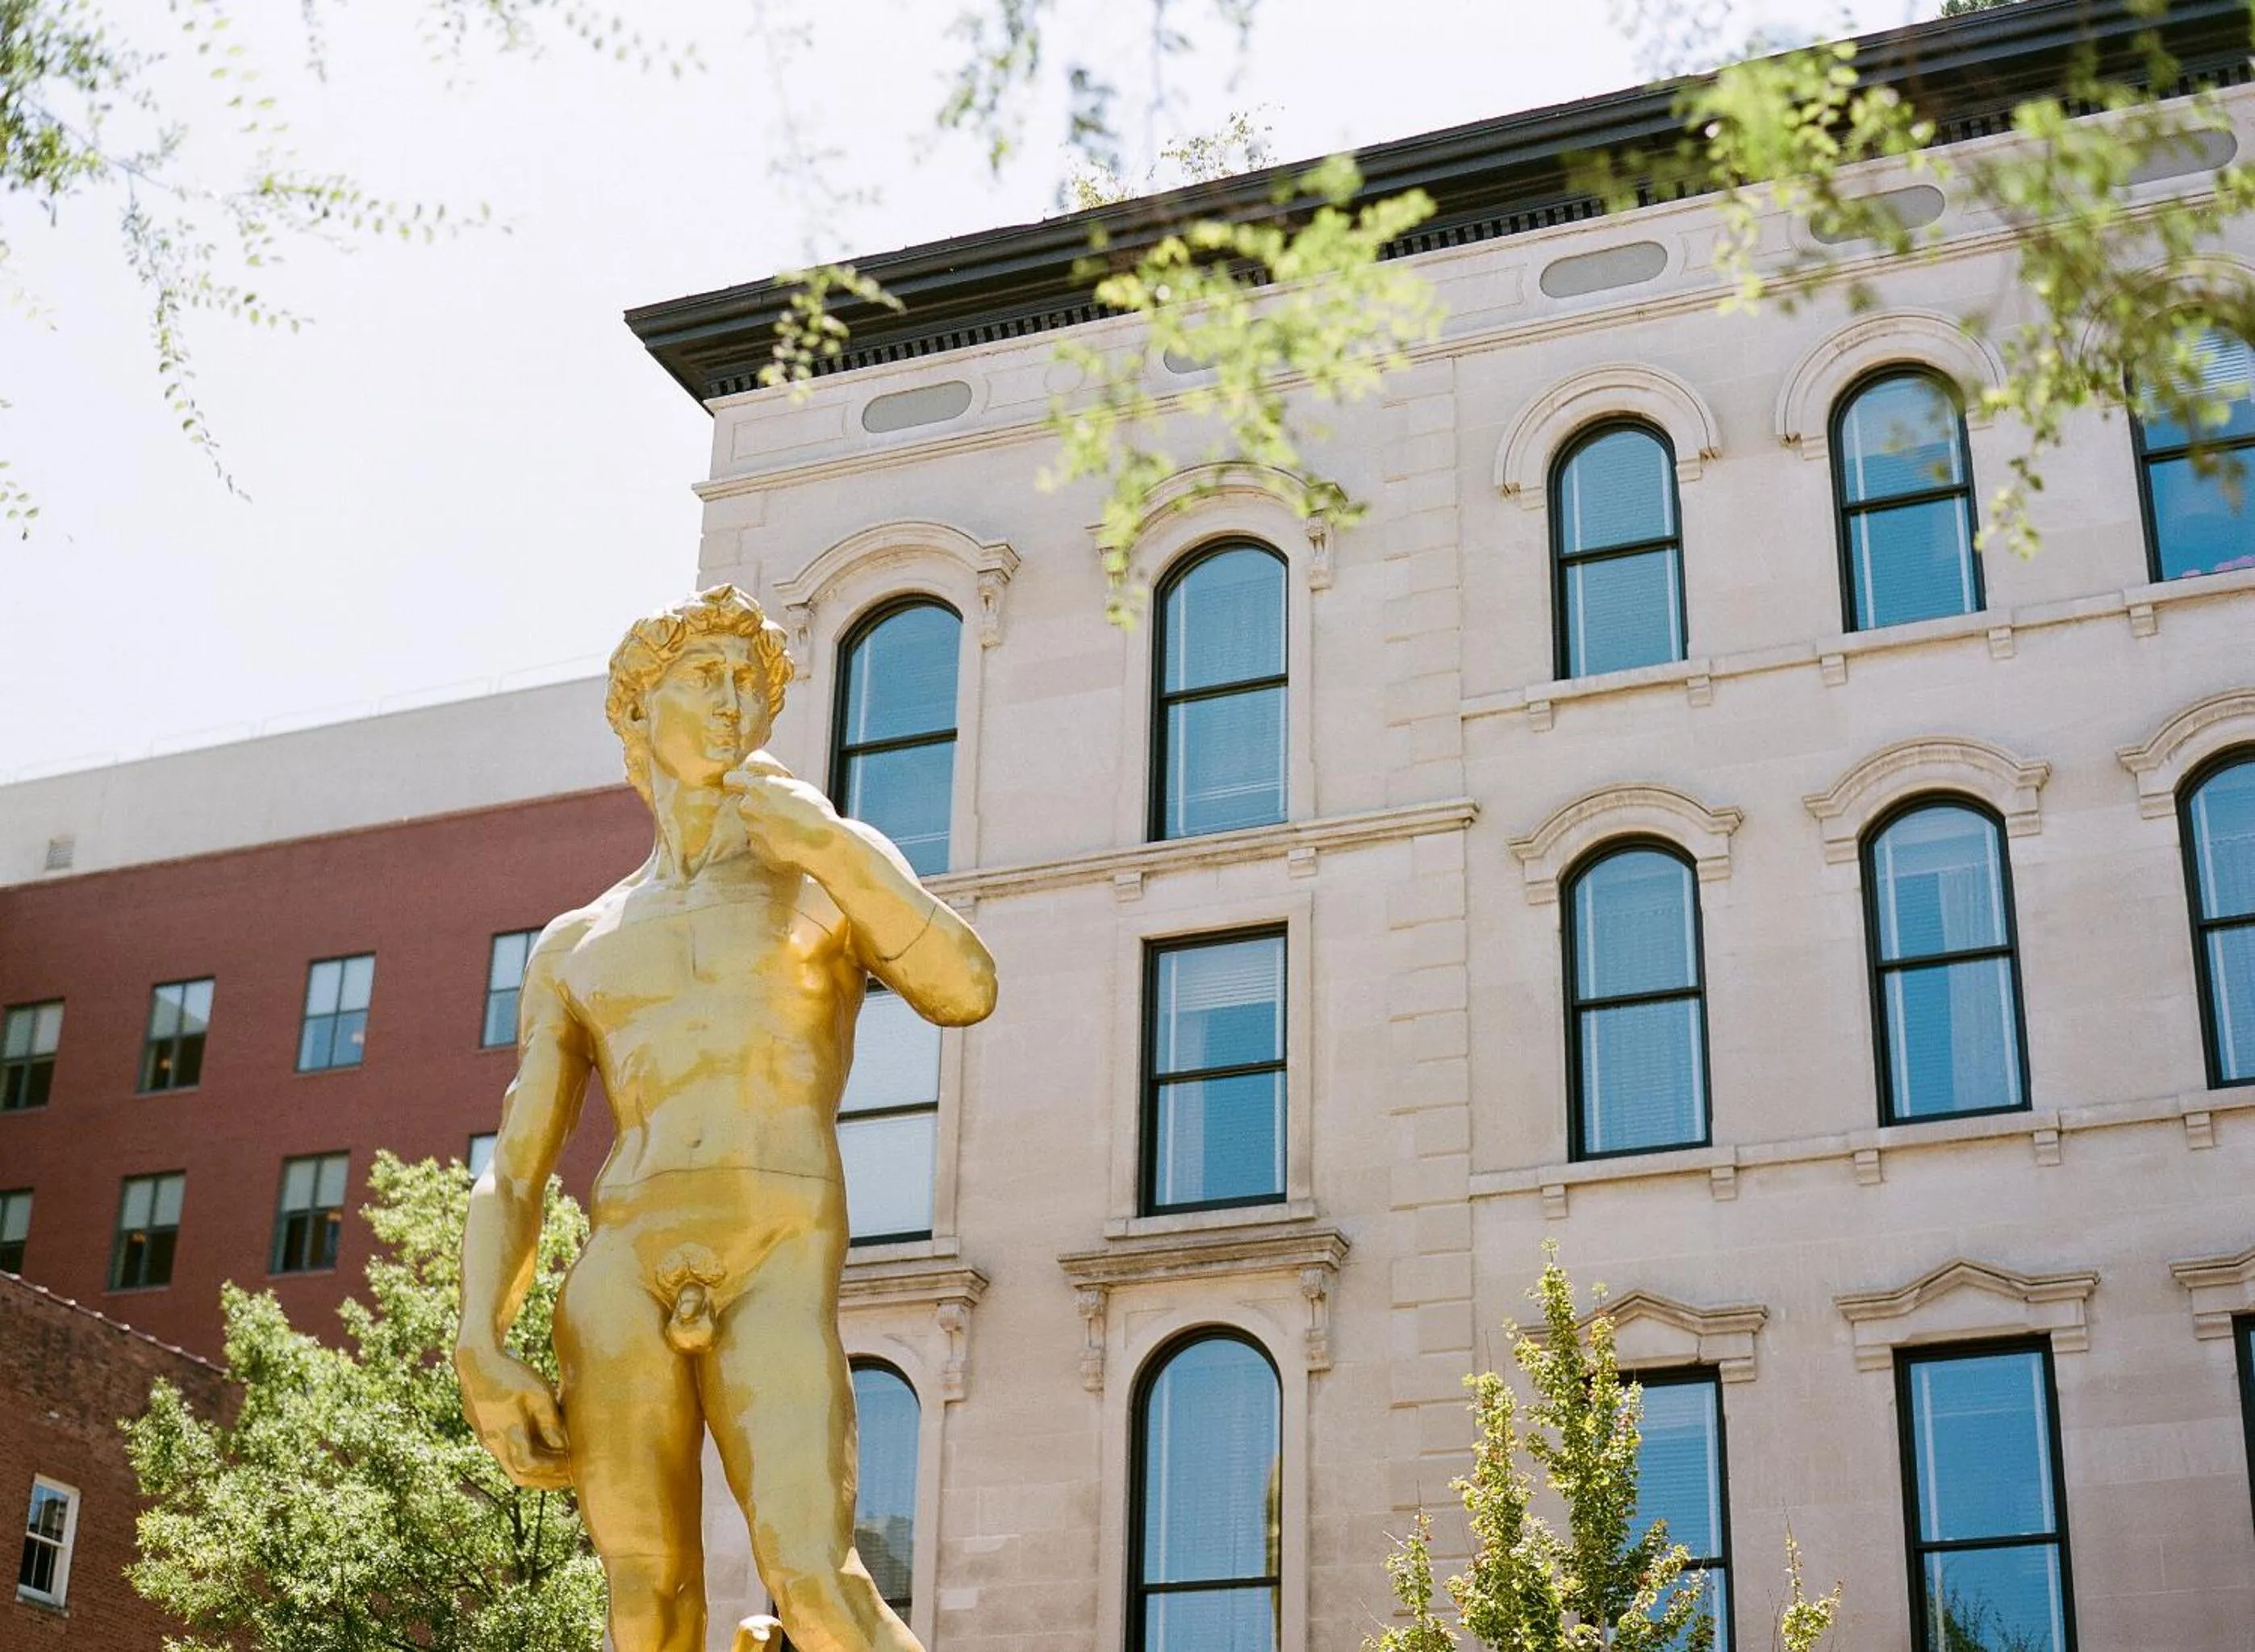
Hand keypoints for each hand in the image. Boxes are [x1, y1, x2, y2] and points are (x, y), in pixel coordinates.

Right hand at [455, 1343, 572, 1490]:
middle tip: (570, 1480)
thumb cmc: (510, 1373)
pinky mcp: (485, 1430)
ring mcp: (487, 1437)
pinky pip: (506, 1453)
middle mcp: (494, 1441)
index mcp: (506, 1432)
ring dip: (536, 1471)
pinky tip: (541, 1449)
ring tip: (561, 1468)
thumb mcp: (537, 1392)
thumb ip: (551, 1422)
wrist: (474, 1358)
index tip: (574, 1467)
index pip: (529, 1467)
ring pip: (511, 1466)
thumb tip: (564, 1448)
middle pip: (519, 1475)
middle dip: (546, 1481)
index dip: (552, 1471)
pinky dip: (525, 1457)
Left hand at [724, 751, 845, 869]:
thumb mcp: (796, 785)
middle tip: (779, 810)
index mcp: (758, 788)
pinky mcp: (759, 851)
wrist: (823, 845)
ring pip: (753, 825)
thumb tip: (765, 778)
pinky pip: (760, 844)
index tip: (745, 785)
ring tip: (788, 829)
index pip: (731, 780)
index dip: (739, 782)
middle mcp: (749, 809)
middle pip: (744, 805)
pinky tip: (788, 842)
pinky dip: (770, 843)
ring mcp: (752, 832)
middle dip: (757, 806)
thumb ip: (775, 782)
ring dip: (764, 825)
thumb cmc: (815, 812)